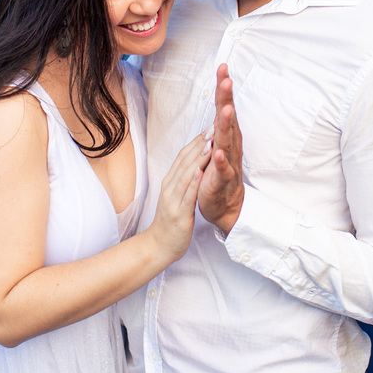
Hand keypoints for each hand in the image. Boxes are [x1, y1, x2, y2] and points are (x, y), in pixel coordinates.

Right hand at [144, 131, 210, 260]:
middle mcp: (169, 187)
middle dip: (200, 143)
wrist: (159, 246)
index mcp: (169, 182)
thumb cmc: (171, 220)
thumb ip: (183, 178)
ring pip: (186, 175)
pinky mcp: (179, 215)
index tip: (208, 126)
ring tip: (210, 143)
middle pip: (184, 161)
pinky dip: (194, 183)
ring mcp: (173, 200)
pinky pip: (187, 196)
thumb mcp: (176, 195)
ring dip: (198, 158)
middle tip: (213, 127)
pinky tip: (202, 172)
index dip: (196, 140)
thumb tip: (194, 160)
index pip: (183, 156)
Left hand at [198, 64, 244, 234]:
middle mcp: (230, 145)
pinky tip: (217, 152)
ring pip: (227, 141)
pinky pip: (221, 170)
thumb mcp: (217, 143)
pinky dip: (219, 161)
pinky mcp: (222, 181)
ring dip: (226, 125)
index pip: (224, 107)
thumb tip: (222, 100)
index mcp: (226, 135)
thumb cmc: (219, 173)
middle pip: (228, 118)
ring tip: (226, 109)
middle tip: (227, 79)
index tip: (222, 67)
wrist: (225, 206)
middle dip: (227, 98)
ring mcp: (227, 163)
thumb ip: (219, 124)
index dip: (223, 88)